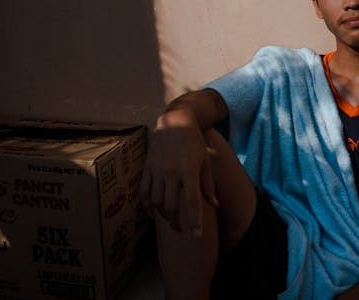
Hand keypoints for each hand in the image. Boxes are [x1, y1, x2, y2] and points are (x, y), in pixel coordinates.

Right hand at [139, 108, 217, 235]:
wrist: (175, 122)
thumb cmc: (194, 142)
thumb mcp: (205, 161)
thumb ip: (208, 184)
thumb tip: (214, 205)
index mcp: (189, 171)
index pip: (192, 202)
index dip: (194, 221)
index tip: (196, 236)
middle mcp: (172, 172)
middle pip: (171, 206)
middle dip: (176, 223)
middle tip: (181, 230)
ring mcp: (157, 170)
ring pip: (156, 202)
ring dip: (162, 216)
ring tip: (170, 220)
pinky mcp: (147, 168)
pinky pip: (143, 193)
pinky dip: (146, 206)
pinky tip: (153, 213)